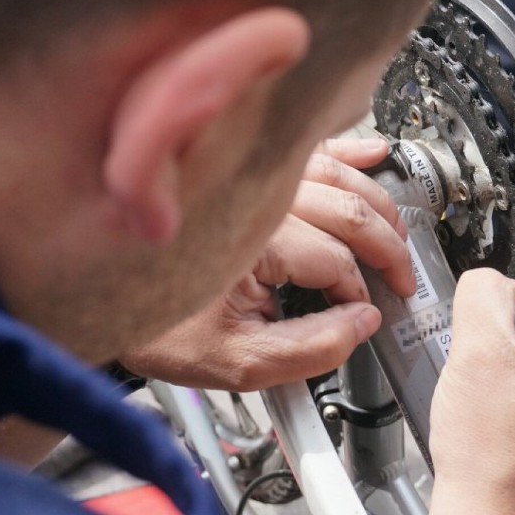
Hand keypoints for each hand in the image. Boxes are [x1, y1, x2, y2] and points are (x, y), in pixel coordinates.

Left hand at [120, 138, 415, 389]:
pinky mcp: (248, 172)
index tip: (365, 316)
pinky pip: (312, 152)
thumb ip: (308, 350)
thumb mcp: (236, 363)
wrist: (110, 294)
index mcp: (256, 242)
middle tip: (403, 278)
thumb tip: (362, 324)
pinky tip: (374, 155)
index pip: (338, 264)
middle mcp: (258, 199)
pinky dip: (349, 153)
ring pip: (341, 178)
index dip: (361, 295)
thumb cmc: (163, 324)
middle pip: (352, 214)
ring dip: (380, 205)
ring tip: (400, 235)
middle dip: (389, 250)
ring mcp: (254, 179)